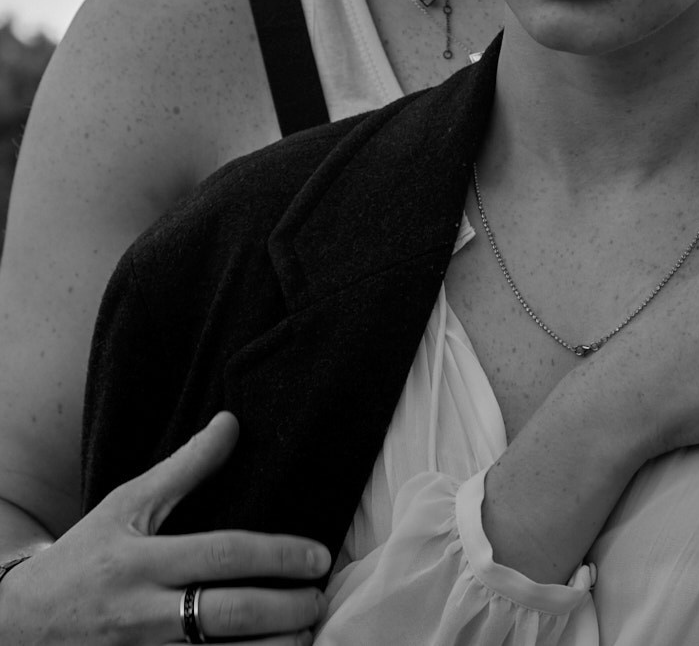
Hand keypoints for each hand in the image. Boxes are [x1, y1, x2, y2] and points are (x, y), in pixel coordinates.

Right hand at [0, 413, 329, 644]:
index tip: (317, 555)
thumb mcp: (125, 506)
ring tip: (307, 632)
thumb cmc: (83, 559)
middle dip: (285, 609)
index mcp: (141, 563)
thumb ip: (184, 469)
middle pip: (229, 615)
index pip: (221, 555)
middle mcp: (143, 615)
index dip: (275, 556)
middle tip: (320, 597)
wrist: (20, 627)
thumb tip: (231, 423)